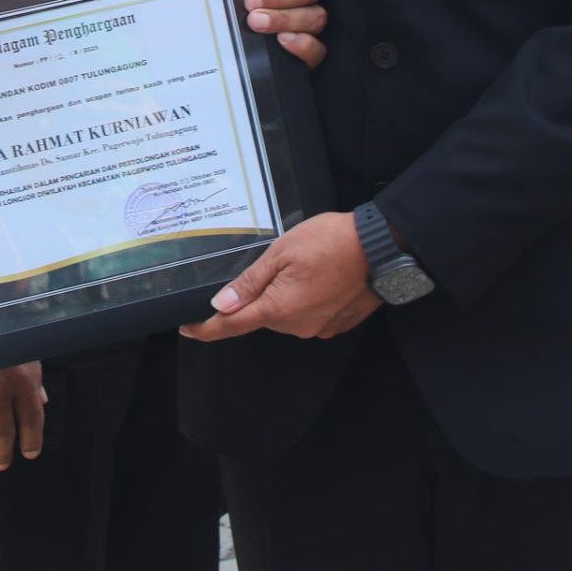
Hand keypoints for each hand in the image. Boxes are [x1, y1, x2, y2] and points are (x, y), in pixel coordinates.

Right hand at [0, 361, 45, 469]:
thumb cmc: (10, 341)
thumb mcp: (31, 358)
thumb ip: (36, 382)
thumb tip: (43, 401)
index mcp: (25, 383)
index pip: (32, 420)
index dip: (32, 440)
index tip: (31, 453)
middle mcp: (2, 391)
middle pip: (4, 432)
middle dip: (4, 452)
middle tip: (3, 465)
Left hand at [182, 210, 378, 341]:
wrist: (382, 248)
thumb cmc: (332, 242)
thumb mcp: (282, 252)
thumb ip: (250, 282)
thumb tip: (221, 305)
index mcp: (279, 309)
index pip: (232, 325)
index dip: (207, 328)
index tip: (189, 328)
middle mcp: (298, 326)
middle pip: (262, 316)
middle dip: (259, 295)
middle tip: (274, 263)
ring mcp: (319, 327)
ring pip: (285, 315)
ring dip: (284, 296)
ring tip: (303, 265)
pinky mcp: (337, 324)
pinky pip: (308, 315)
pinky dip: (306, 299)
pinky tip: (318, 276)